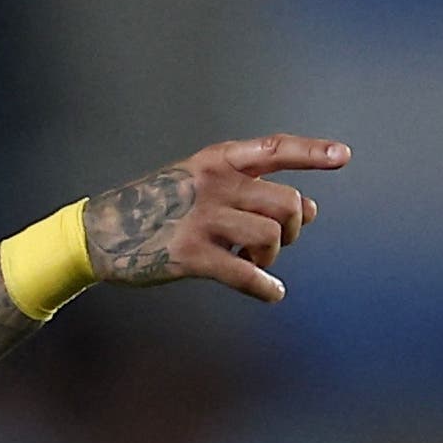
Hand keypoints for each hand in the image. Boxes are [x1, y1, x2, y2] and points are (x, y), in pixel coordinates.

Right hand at [84, 135, 349, 301]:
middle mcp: (213, 184)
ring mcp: (202, 219)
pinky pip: (245, 275)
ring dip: (272, 257)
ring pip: (271, 237)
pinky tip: (271, 293)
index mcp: (216, 161)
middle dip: (292, 229)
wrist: (99, 233)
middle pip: (286, 202)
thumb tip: (311, 211)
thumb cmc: (155, 209)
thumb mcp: (200, 186)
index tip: (343, 156)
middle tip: (277, 244)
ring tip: (254, 263)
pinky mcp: (191, 255)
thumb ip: (251, 191)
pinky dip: (265, 288)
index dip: (312, 152)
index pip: (274, 149)